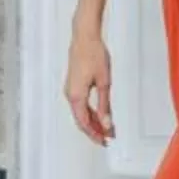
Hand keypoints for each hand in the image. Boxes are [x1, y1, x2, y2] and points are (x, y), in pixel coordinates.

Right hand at [66, 29, 113, 145]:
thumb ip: (105, 105)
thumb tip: (106, 123)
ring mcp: (70, 90)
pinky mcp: (72, 84)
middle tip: (107, 137)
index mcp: (76, 96)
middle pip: (81, 120)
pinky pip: (79, 104)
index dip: (95, 134)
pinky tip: (99, 113)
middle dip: (94, 130)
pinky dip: (89, 111)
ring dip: (93, 121)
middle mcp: (70, 95)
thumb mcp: (104, 82)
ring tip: (106, 127)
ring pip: (80, 112)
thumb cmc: (93, 54)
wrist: (85, 37)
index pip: (85, 123)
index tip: (105, 141)